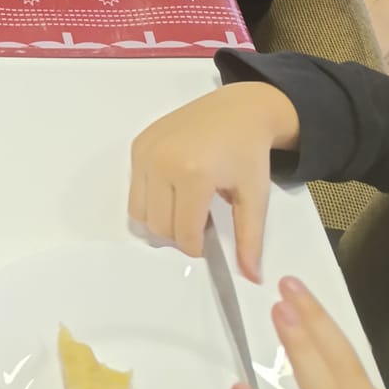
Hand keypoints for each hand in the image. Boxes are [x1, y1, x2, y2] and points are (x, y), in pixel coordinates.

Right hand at [127, 82, 297, 281]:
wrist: (238, 109)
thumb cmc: (248, 153)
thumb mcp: (255, 196)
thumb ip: (250, 240)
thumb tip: (252, 278)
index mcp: (193, 174)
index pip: (182, 234)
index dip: (197, 247)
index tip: (210, 237)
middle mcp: (162, 161)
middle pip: (157, 227)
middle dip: (178, 235)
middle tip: (199, 220)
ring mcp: (146, 151)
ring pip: (138, 212)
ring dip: (160, 219)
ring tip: (184, 206)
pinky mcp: (138, 145)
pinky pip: (134, 188)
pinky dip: (150, 199)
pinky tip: (174, 187)